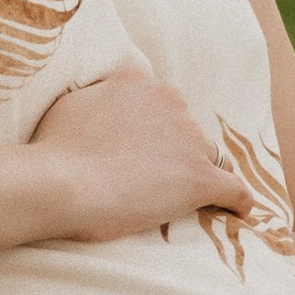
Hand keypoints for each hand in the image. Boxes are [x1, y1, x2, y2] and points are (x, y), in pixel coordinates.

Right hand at [30, 69, 253, 245]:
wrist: (62, 182)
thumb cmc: (55, 148)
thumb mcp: (70, 103)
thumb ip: (97, 97)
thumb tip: (102, 102)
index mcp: (137, 82)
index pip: (158, 102)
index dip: (151, 127)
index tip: (141, 146)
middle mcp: (169, 101)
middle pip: (184, 127)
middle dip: (173, 149)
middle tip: (150, 177)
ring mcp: (189, 139)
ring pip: (208, 155)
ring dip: (198, 172)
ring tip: (185, 198)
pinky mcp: (200, 177)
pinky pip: (235, 188)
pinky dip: (239, 200)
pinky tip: (239, 212)